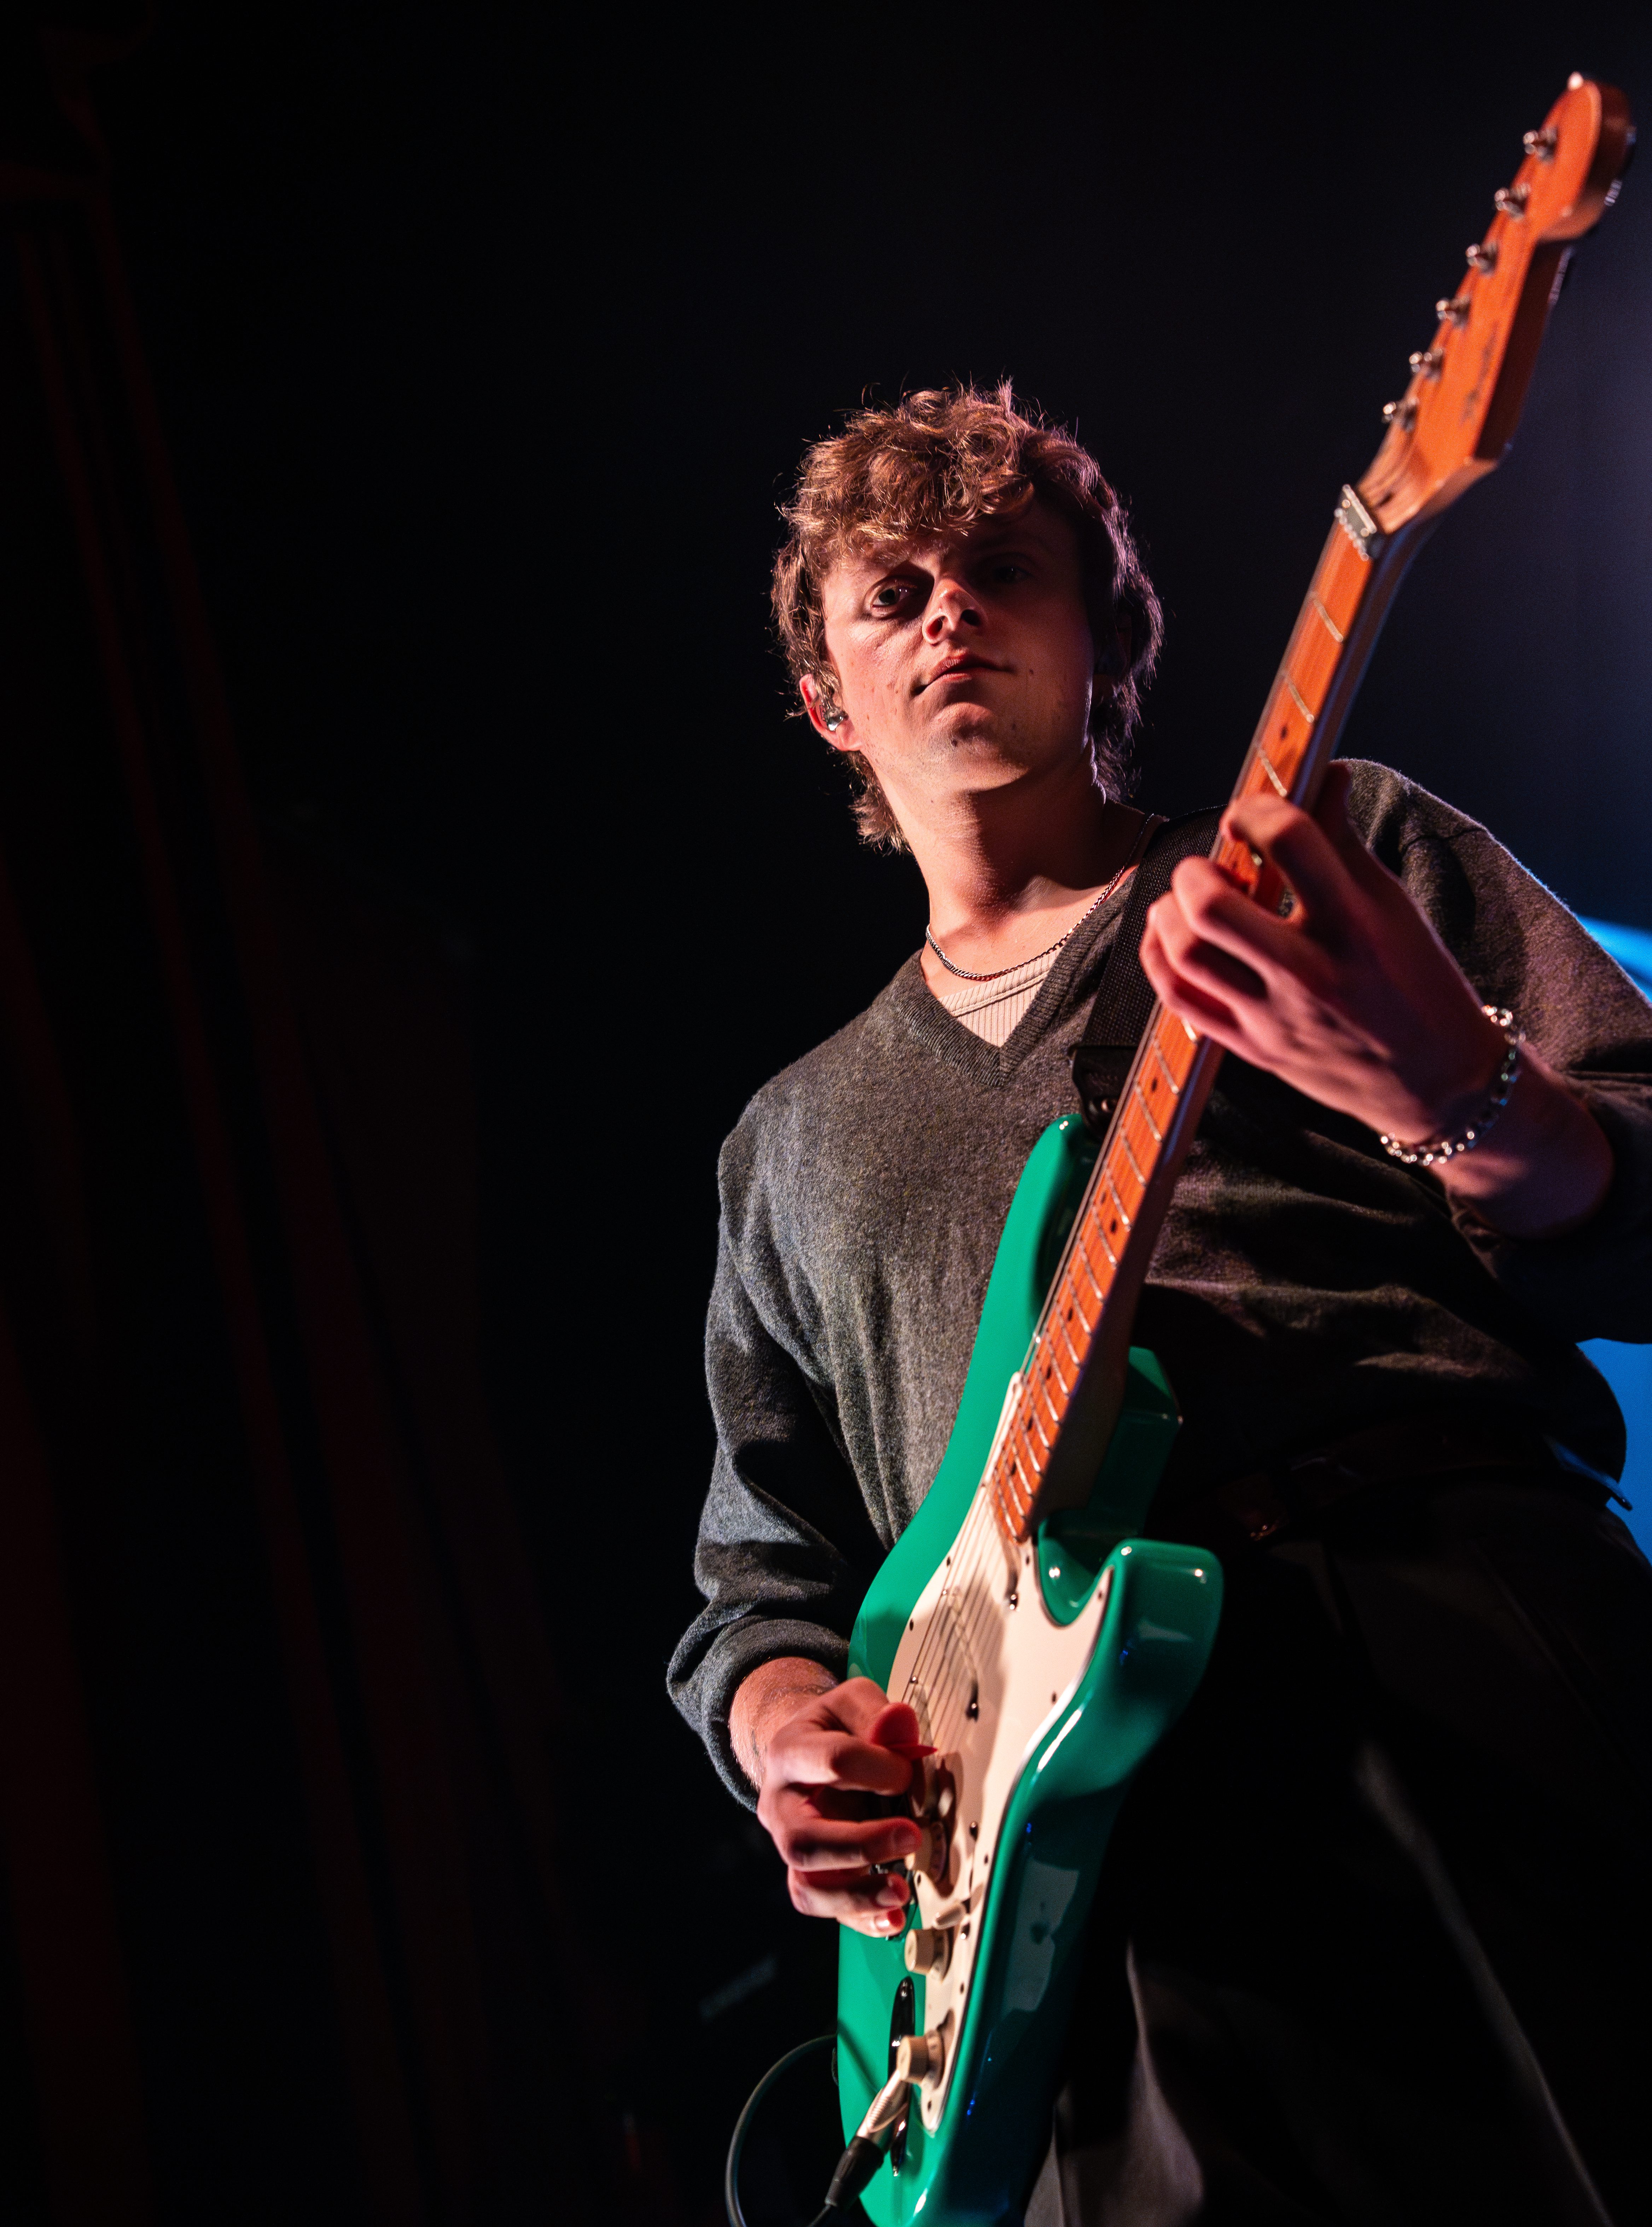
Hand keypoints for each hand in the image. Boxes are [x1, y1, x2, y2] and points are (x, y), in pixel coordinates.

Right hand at [735, 1663, 922, 1934]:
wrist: (805, 1751)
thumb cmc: (835, 1727)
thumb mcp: (853, 1702)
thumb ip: (877, 1712)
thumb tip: (898, 1724)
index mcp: (789, 1752)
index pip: (832, 1761)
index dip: (877, 1767)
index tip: (907, 1771)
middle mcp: (780, 1806)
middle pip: (805, 1840)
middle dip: (861, 1844)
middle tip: (910, 1836)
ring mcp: (791, 1845)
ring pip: (807, 1885)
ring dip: (856, 1895)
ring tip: (900, 1891)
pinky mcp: (809, 1874)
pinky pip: (825, 1906)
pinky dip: (860, 1918)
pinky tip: (892, 1917)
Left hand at [1138, 765, 1611, 1238]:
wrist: (1437, 1081)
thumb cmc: (1417, 983)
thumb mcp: (1394, 904)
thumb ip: (1345, 840)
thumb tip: (1323, 774)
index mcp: (1355, 924)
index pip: (1290, 841)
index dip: (1256, 810)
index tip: (1252, 815)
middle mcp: (1311, 972)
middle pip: (1211, 906)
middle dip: (1196, 869)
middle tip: (1211, 865)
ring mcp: (1275, 1017)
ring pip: (1185, 953)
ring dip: (1169, 912)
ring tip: (1188, 900)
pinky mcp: (1253, 1050)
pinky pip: (1179, 1000)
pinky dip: (1158, 958)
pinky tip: (1169, 937)